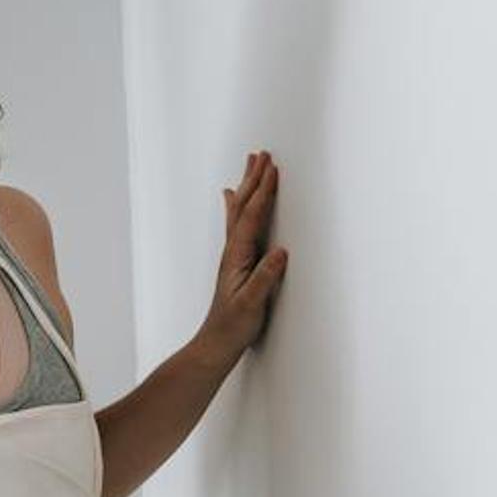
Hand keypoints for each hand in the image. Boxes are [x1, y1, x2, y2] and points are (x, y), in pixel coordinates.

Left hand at [194, 151, 289, 364]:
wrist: (216, 343)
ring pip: (239, 211)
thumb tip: (281, 251)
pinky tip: (230, 198)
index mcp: (237, 256)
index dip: (263, 191)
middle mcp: (233, 250)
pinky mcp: (237, 261)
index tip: (272, 168)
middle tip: (261, 154)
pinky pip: (237, 224)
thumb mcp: (253, 303)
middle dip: (253, 179)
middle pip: (242, 206)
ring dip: (246, 186)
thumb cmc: (234, 326)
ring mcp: (233, 255)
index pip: (252, 216)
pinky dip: (236, 206)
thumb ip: (266, 277)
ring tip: (250, 165)